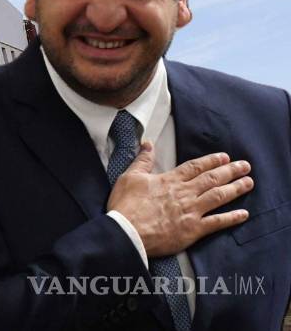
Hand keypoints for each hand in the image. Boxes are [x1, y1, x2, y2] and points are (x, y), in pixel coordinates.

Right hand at [107, 143, 252, 256]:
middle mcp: (185, 193)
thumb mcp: (129, 177)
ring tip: (249, 183)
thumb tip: (148, 143)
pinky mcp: (193, 229)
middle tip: (245, 166)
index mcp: (170, 180)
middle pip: (212, 179)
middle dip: (230, 171)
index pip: (195, 167)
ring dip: (235, 189)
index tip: (225, 157)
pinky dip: (232, 218)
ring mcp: (191, 211)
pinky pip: (217, 222)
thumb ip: (142, 160)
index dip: (212, 161)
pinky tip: (244, 214)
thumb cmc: (126, 205)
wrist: (127, 232)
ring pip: (218, 197)